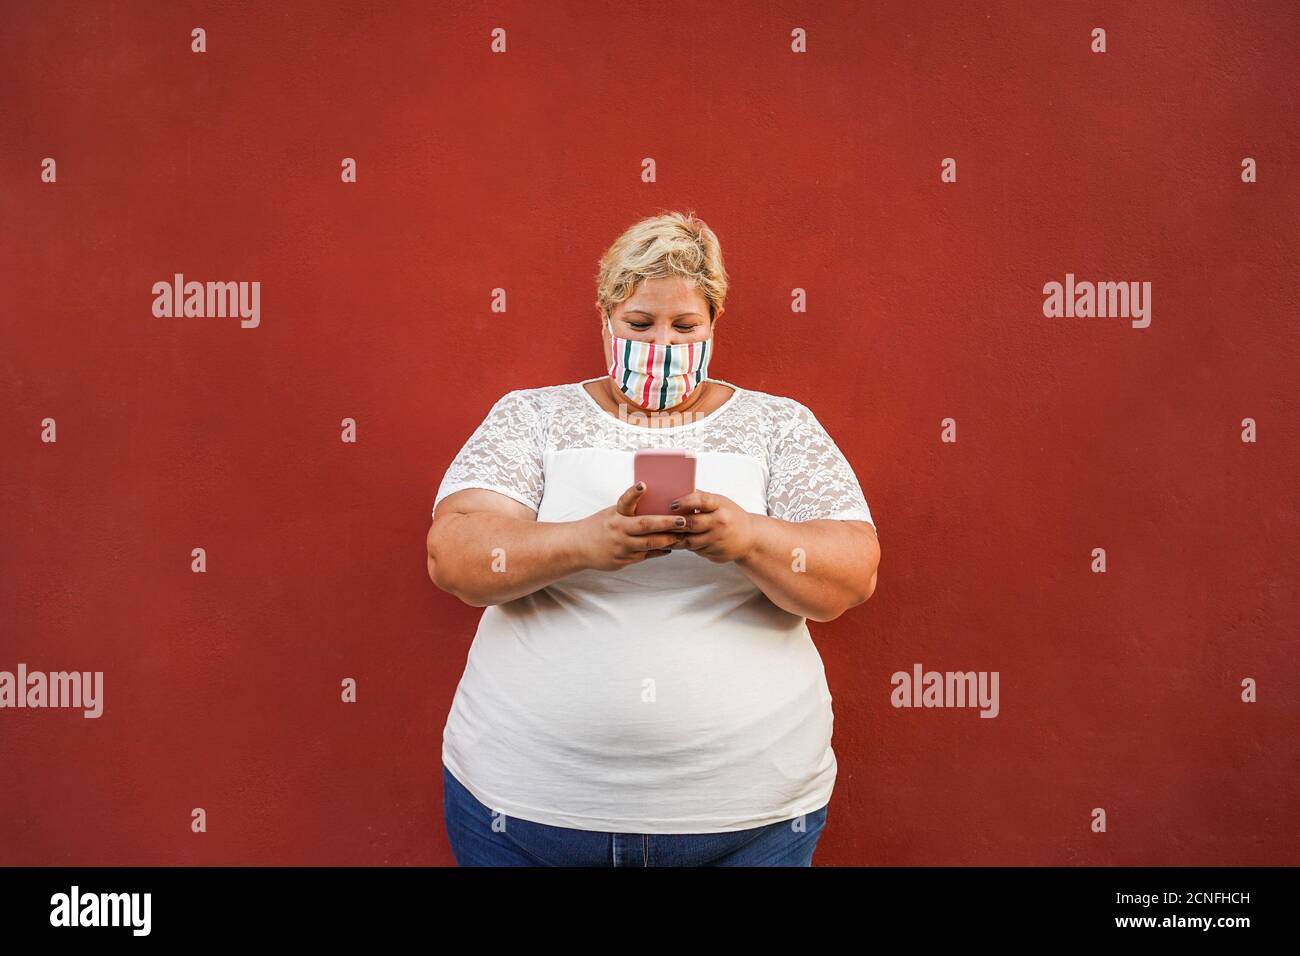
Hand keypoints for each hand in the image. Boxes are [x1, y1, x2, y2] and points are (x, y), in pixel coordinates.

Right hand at [571, 481, 690, 570]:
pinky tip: (671, 546)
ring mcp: (622, 547)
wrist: (578, 547)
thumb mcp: (611, 513)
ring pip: (649, 544)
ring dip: (668, 539)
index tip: (643, 485)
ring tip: (683, 534)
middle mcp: (618, 530)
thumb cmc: (599, 526)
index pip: (625, 501)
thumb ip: (630, 510)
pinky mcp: (624, 560)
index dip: (634, 493)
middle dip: (666, 523)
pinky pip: (646, 555)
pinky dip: (660, 550)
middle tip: (682, 520)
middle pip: (645, 526)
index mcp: (615, 515)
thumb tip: (652, 500)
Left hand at [668, 490, 757, 562]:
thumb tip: (674, 491)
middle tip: (658, 522)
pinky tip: (676, 543)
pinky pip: (695, 551)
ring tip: (661, 534)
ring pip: (690, 541)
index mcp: (721, 506)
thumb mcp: (719, 502)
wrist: (750, 538)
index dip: (685, 502)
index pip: (701, 501)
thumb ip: (700, 499)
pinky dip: (685, 547)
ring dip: (675, 538)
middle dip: (674, 523)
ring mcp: (719, 540)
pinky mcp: (716, 554)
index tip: (672, 504)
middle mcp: (721, 523)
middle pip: (692, 523)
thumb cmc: (730, 516)